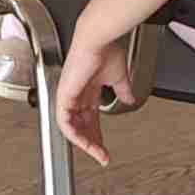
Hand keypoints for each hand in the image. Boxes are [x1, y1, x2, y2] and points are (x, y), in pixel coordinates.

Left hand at [53, 36, 131, 166]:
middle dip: (92, 142)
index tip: (105, 148)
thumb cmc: (105, 49)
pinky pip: (64, 122)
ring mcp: (68, 95)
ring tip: (96, 153)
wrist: (99, 38)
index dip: (97, 134)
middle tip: (102, 156)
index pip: (89, 118)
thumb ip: (123, 89)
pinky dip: (74, 135)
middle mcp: (76, 94)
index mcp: (86, 89)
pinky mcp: (64, 96)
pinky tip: (85, 143)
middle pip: (81, 126)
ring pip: (71, 128)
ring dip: (85, 143)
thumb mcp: (118, 76)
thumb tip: (130, 99)